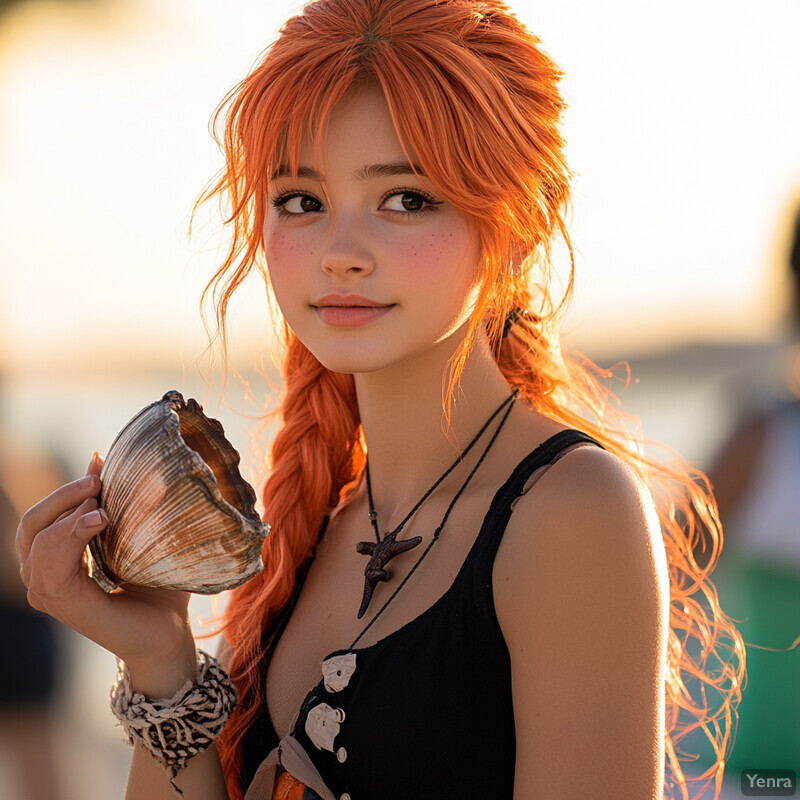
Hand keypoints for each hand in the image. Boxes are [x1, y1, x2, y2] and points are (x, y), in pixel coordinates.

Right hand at [16, 453, 196, 695]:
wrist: (170, 631)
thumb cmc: (156, 585)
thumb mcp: (134, 534)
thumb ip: (115, 501)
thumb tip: (98, 457)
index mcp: (57, 560)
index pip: (40, 518)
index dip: (64, 490)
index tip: (98, 470)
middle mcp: (44, 577)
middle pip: (30, 524)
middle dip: (62, 496)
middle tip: (97, 483)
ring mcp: (50, 594)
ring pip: (36, 542)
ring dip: (67, 514)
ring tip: (102, 505)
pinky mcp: (66, 607)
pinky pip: (51, 568)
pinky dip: (70, 537)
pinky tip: (98, 521)